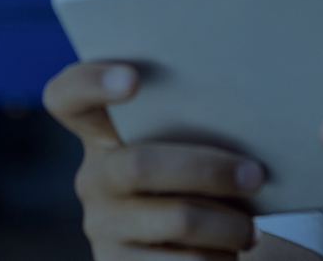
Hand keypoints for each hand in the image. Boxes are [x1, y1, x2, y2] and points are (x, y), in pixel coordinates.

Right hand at [45, 61, 269, 259]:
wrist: (187, 252)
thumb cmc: (198, 187)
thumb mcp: (186, 152)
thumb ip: (194, 128)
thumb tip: (248, 122)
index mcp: (102, 135)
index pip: (67, 98)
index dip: (90, 83)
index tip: (132, 79)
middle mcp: (93, 179)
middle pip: (141, 164)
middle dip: (208, 169)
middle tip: (256, 175)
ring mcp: (102, 227)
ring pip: (177, 218)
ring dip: (229, 224)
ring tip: (252, 228)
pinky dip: (220, 256)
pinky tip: (230, 251)